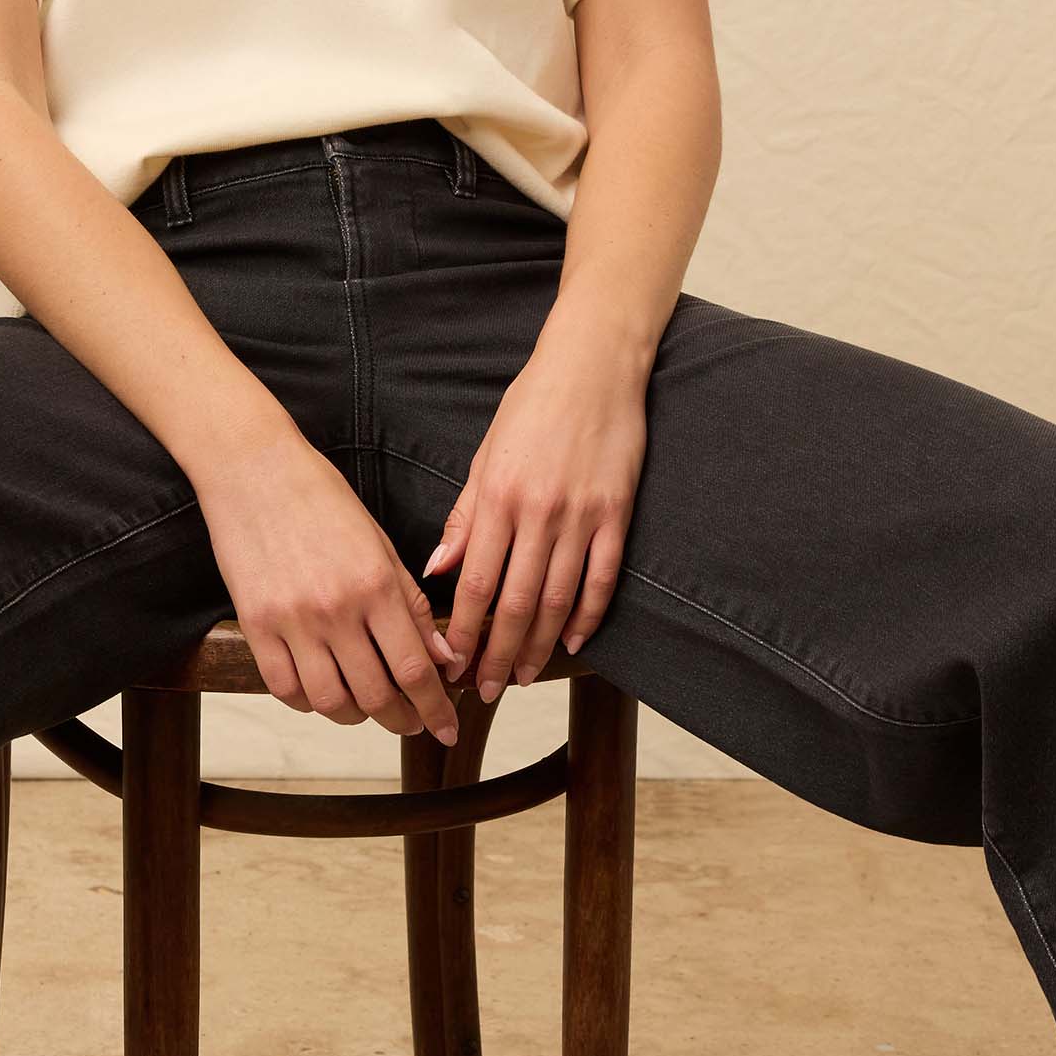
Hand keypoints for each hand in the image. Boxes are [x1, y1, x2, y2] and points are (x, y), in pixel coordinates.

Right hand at [195, 432, 462, 743]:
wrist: (253, 468)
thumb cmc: (321, 499)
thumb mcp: (379, 545)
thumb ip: (410, 603)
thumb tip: (441, 657)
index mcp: (376, 584)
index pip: (415, 669)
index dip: (435, 709)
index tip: (445, 728)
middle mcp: (336, 609)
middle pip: (376, 695)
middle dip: (401, 719)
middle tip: (410, 721)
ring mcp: (292, 620)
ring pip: (330, 701)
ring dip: (355, 716)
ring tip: (366, 708)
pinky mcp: (255, 624)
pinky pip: (285, 687)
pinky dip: (307, 702)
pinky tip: (321, 692)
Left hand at [423, 321, 645, 701]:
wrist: (594, 365)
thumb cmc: (533, 406)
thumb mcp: (486, 454)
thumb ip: (466, 516)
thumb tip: (438, 568)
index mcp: (498, 497)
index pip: (475, 583)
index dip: (464, 632)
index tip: (453, 665)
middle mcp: (538, 512)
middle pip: (515, 603)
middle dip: (497, 654)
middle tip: (486, 689)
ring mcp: (581, 516)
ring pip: (557, 600)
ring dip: (539, 646)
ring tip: (524, 676)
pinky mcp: (617, 514)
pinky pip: (601, 578)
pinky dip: (587, 616)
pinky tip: (572, 641)